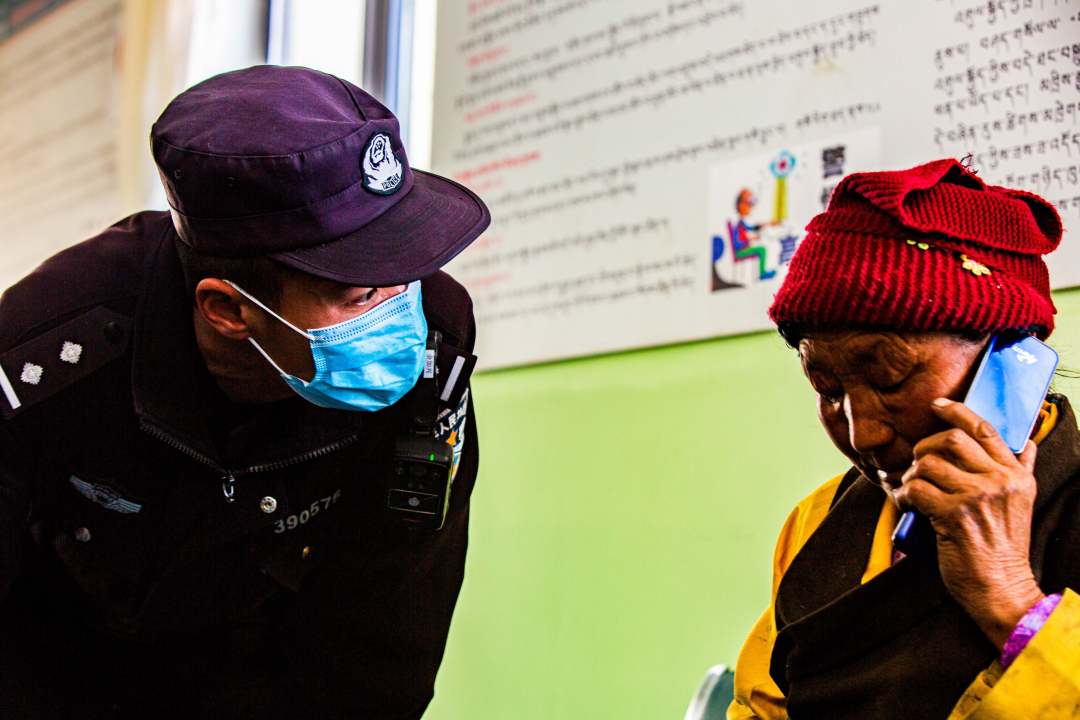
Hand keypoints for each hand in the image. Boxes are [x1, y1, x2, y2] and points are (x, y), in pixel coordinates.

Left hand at [893, 397, 1044, 649]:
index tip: (938, 405)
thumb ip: (1021, 470)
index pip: (985, 429)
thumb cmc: (1004, 547)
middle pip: (951, 440)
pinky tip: (907, 504)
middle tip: (918, 464)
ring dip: (912, 475)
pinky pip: (916, 489)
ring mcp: (977, 497)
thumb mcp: (1022, 503)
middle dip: (926, 447)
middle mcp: (1000, 481)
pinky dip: (903, 494)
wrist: (1003, 588)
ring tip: (913, 489)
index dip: (957, 411)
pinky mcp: (954, 515)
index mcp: (1016, 475)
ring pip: (928, 463)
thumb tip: (1026, 442)